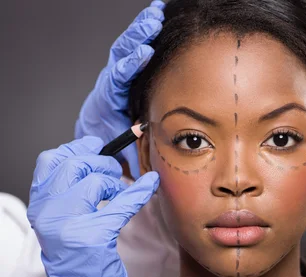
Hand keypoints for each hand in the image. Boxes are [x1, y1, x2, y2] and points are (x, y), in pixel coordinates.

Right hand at [27, 137, 159, 276]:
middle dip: (102, 165)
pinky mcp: (94, 237)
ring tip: (119, 195)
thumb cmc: (81, 261)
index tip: (96, 145)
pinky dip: (139, 191)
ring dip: (115, 183)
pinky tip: (151, 184)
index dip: (76, 148)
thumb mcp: (64, 223)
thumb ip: (71, 192)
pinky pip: (121, 204)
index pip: (50, 161)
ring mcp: (69, 225)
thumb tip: (93, 153)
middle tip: (115, 176)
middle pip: (75, 165)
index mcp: (39, 207)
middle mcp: (48, 213)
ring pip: (96, 181)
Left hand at [74, 1, 165, 179]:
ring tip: (157, 13)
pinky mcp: (127, 68)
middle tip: (152, 23)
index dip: (130, 65)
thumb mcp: (117, 153)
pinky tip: (158, 16)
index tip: (144, 54)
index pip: (117, 76)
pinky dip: (145, 31)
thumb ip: (132, 159)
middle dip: (137, 36)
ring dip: (142, 28)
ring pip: (128, 45)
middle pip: (122, 53)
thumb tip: (147, 178)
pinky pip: (134, 46)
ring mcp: (118, 71)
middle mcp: (111, 80)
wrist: (95, 133)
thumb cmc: (109, 142)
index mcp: (108, 98)